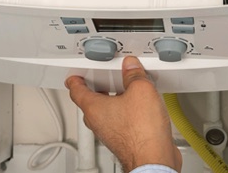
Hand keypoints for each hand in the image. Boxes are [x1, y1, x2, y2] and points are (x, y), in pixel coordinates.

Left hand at [66, 56, 181, 172]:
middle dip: (96, 90)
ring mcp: (110, 133)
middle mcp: (99, 122)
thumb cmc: (141, 133)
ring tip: (125, 91)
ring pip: (106, 114)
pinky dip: (125, 114)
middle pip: (91, 103)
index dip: (75, 80)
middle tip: (101, 79)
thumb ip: (134, 75)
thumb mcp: (141, 90)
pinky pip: (119, 123)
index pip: (76, 91)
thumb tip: (131, 67)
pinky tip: (140, 109)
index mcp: (94, 108)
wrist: (153, 159)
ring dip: (113, 102)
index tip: (74, 76)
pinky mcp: (123, 141)